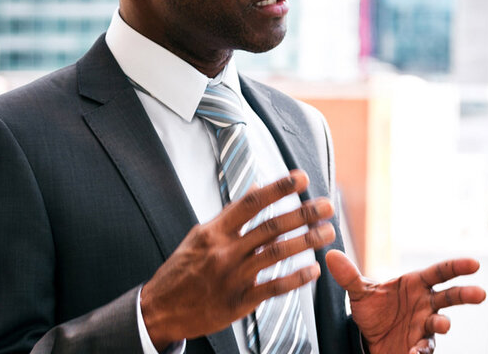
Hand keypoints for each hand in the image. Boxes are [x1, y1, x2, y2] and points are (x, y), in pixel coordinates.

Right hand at [140, 170, 336, 348]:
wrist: (159, 310)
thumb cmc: (182, 271)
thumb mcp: (200, 237)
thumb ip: (230, 217)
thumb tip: (256, 191)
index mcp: (214, 231)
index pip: (251, 203)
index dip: (278, 188)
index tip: (301, 178)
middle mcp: (224, 251)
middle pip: (270, 226)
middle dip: (303, 213)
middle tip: (328, 205)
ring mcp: (232, 277)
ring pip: (276, 254)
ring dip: (306, 241)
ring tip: (328, 232)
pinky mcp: (238, 302)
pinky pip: (273, 287)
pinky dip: (296, 278)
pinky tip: (314, 270)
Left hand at [325, 251, 485, 353]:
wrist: (369, 339)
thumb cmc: (374, 310)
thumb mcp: (360, 294)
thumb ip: (349, 276)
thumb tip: (330, 255)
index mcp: (417, 284)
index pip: (440, 272)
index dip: (457, 267)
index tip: (474, 264)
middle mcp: (427, 304)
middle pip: (451, 296)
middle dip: (466, 294)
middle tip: (480, 294)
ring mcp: (426, 326)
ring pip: (441, 325)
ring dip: (443, 325)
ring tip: (441, 326)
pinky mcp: (420, 347)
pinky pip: (424, 349)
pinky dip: (421, 351)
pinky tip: (413, 353)